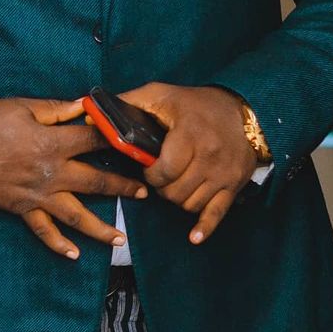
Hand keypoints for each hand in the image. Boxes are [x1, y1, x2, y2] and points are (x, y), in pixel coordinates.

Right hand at [0, 97, 147, 259]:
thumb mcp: (23, 107)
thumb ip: (57, 108)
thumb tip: (84, 105)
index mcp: (53, 143)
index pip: (94, 142)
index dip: (117, 141)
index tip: (136, 145)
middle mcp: (52, 173)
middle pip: (95, 183)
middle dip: (123, 188)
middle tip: (144, 193)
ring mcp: (38, 195)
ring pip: (77, 216)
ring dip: (101, 228)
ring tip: (121, 239)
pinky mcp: (22, 208)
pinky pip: (44, 231)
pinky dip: (59, 245)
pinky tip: (75, 254)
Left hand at [117, 82, 258, 245]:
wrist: (242, 110)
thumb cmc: (196, 103)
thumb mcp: (161, 94)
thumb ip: (127, 103)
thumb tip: (90, 113)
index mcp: (189, 134)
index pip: (164, 170)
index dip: (150, 174)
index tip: (149, 168)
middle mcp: (209, 156)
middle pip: (175, 191)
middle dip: (161, 188)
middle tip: (160, 177)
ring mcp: (223, 173)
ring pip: (190, 204)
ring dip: (177, 199)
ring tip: (174, 185)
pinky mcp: (234, 184)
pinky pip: (218, 213)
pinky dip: (204, 227)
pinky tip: (194, 237)